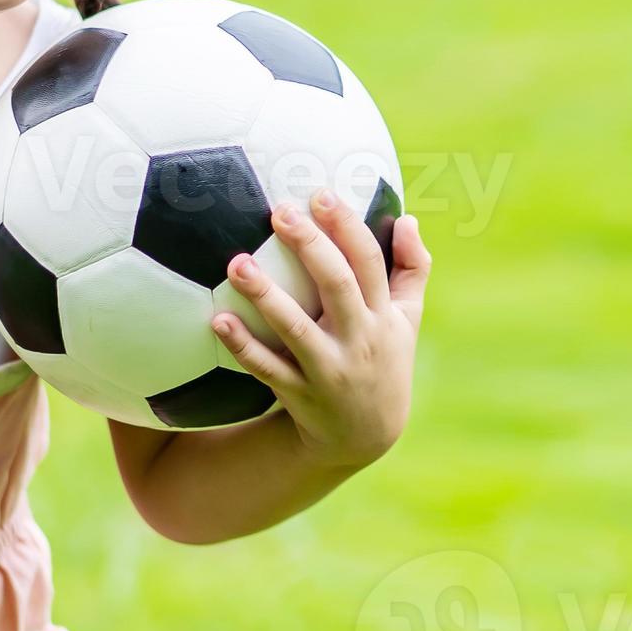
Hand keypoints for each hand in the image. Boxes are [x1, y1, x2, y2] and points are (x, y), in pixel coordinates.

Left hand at [208, 191, 430, 468]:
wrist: (366, 435)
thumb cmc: (384, 360)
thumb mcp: (407, 319)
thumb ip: (413, 268)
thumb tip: (410, 218)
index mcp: (384, 315)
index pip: (370, 263)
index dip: (347, 227)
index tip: (320, 195)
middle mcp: (360, 339)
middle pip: (338, 286)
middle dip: (310, 246)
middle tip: (279, 211)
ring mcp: (330, 369)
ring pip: (297, 329)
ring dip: (266, 296)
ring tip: (236, 263)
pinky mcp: (301, 394)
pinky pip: (269, 369)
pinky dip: (244, 347)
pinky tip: (218, 320)